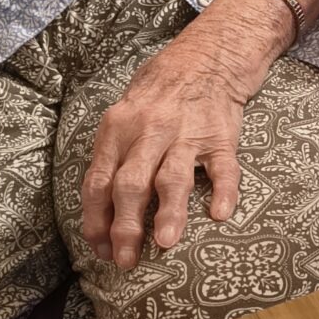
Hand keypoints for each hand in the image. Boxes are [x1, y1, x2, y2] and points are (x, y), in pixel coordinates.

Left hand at [81, 17, 273, 269]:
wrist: (207, 56)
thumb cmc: (159, 92)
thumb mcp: (124, 115)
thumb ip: (112, 155)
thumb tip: (98, 209)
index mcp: (118, 129)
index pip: (98, 181)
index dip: (95, 219)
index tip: (99, 249)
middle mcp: (149, 131)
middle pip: (130, 184)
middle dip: (124, 227)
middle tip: (125, 261)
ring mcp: (187, 134)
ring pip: (172, 176)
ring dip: (168, 212)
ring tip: (164, 243)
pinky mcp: (221, 135)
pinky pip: (223, 166)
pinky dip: (223, 190)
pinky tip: (220, 214)